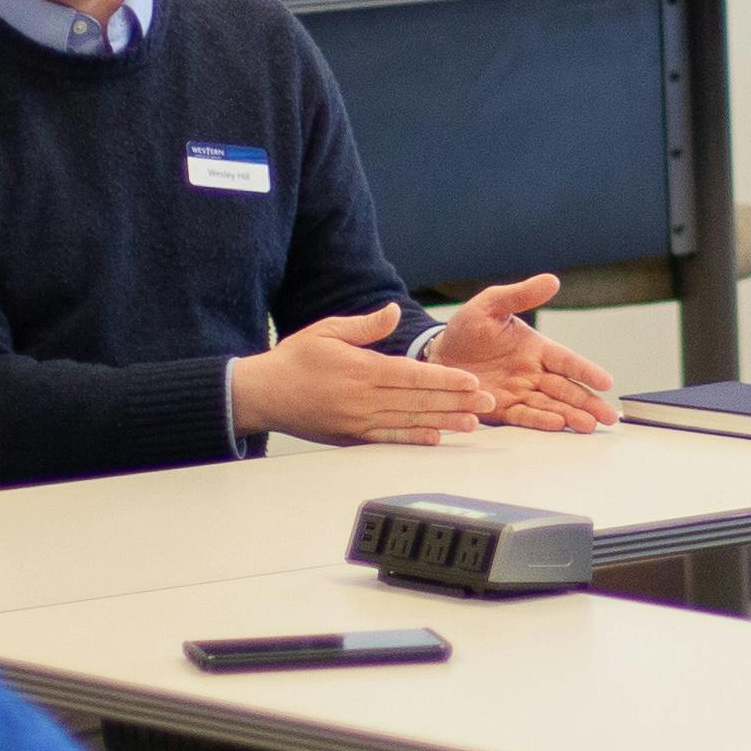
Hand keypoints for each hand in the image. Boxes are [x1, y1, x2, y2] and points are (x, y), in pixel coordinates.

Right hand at [230, 306, 499, 446]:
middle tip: (488, 403)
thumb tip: (394, 311)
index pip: (412, 376)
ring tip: (472, 423)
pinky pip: (389, 439)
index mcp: (361, 370)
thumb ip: (365, 325)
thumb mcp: (327, 330)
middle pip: (419, 401)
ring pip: (409, 421)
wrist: (263, 394)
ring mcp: (358, 421)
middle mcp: (363, 398)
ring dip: (444, 422)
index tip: (471, 381)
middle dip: (456, 402)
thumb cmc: (294, 360)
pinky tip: (435, 438)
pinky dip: (413, 439)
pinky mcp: (352, 437)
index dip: (444, 380)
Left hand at [423, 274, 618, 432]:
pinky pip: (524, 415)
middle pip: (566, 389)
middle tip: (610, 416)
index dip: (586, 371)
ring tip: (589, 426)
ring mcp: (518, 392)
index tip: (606, 382)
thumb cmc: (467, 328)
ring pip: (551, 405)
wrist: (437, 353)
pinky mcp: (501, 408)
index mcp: (535, 348)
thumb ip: (521, 295)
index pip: (566, 360)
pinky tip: (558, 425)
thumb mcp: (491, 304)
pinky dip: (541, 421)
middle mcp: (532, 373)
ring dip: (571, 416)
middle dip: (588, 402)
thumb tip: (552, 280)